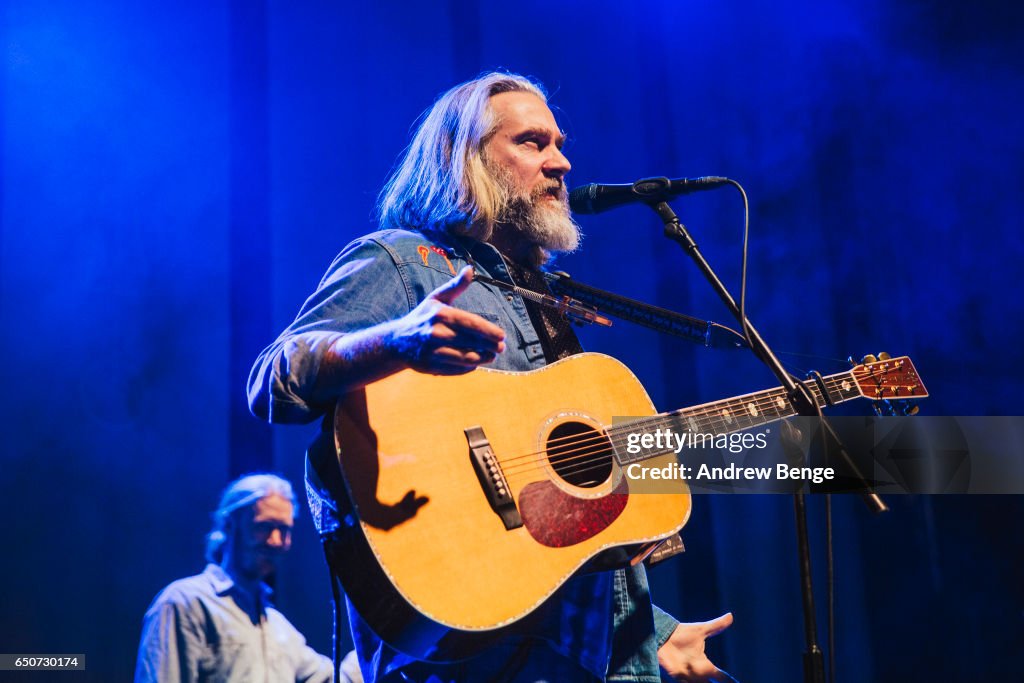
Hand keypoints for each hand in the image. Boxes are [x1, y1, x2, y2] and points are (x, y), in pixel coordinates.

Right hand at [390, 266, 505, 372]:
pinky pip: (457, 369)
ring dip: (483, 358)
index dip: (490, 331)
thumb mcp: (436, 299)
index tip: (502, 335)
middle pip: (472, 343)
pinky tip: (474, 362)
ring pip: (467, 359)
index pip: (472, 324)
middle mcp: (436, 333)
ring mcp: (432, 352)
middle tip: (500, 347)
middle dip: (491, 346)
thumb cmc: (422, 318)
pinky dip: (469, 367)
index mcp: (441, 315)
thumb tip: (470, 269)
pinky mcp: (430, 367)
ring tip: (490, 356)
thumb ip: (455, 286)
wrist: (396, 341)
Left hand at [658, 613, 735, 681]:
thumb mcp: (700, 630)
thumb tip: (730, 615)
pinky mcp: (675, 679)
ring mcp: (687, 678)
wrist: (661, 636)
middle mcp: (698, 674)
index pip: (722, 677)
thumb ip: (716, 626)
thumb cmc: (680, 634)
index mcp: (705, 665)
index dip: (730, 681)